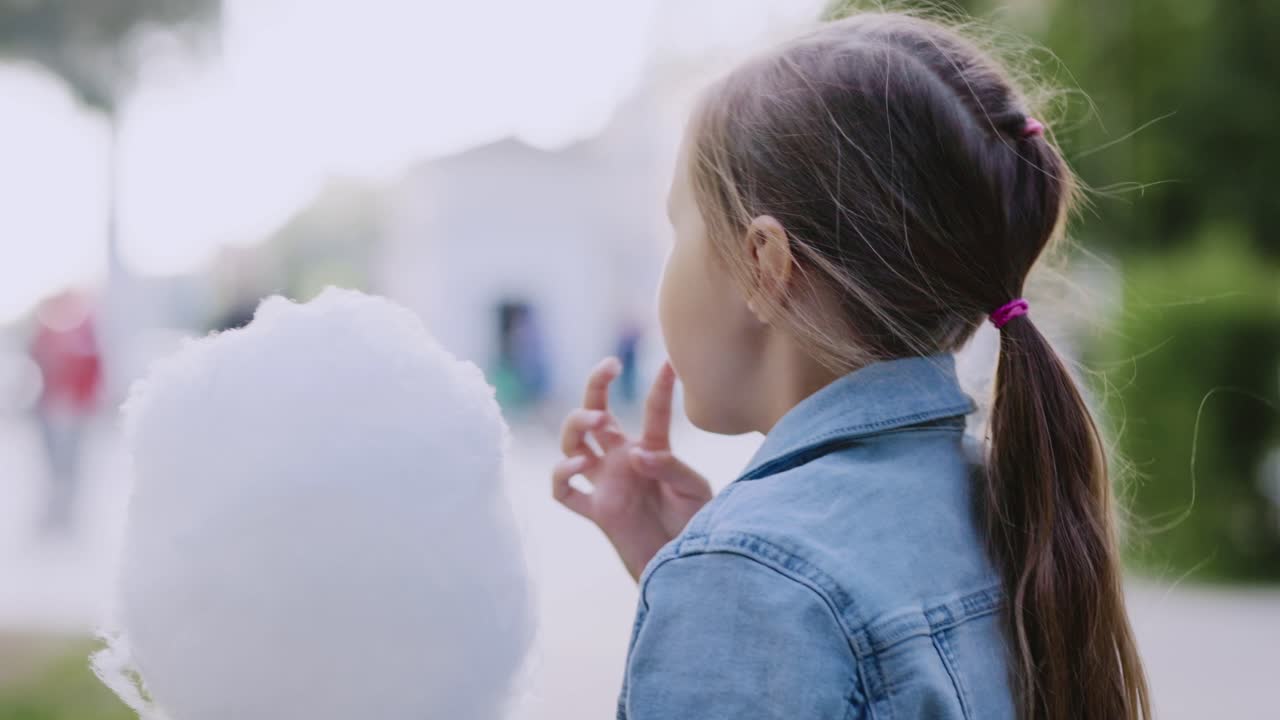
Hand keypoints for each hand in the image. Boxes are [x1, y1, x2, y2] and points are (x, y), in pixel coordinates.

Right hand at [552, 358, 711, 580]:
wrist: (682, 566)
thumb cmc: (694, 525)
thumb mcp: (695, 490)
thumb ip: (670, 467)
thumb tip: (635, 455)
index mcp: (651, 450)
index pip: (653, 411)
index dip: (660, 386)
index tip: (670, 363)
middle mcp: (622, 460)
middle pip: (595, 413)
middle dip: (595, 386)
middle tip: (608, 367)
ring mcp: (605, 484)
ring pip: (573, 444)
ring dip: (577, 424)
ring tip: (596, 418)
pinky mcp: (596, 511)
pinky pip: (564, 492)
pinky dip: (561, 475)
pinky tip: (577, 466)